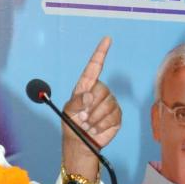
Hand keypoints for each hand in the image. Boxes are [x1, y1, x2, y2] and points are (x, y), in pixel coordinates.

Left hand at [61, 36, 120, 179]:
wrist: (81, 144)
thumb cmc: (71, 125)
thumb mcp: (68, 113)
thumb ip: (76, 103)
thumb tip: (89, 97)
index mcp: (85, 87)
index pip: (94, 67)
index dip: (100, 53)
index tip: (107, 40)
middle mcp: (99, 92)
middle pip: (101, 90)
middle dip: (91, 106)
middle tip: (82, 118)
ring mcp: (109, 103)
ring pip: (107, 104)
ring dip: (95, 118)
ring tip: (87, 124)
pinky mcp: (116, 115)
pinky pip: (113, 116)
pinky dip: (102, 125)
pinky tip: (95, 129)